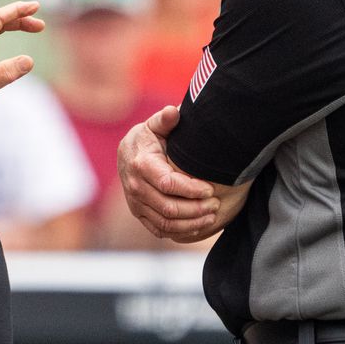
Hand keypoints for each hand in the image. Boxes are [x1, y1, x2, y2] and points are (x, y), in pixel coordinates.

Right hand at [118, 106, 221, 240]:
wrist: (128, 154)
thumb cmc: (148, 137)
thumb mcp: (155, 125)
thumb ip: (165, 119)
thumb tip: (173, 112)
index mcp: (140, 165)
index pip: (168, 184)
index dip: (192, 189)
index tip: (211, 189)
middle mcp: (135, 187)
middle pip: (168, 207)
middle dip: (196, 209)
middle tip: (216, 204)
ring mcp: (135, 203)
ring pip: (165, 222)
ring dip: (191, 223)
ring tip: (212, 216)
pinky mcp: (139, 214)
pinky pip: (160, 229)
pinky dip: (181, 231)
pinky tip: (199, 225)